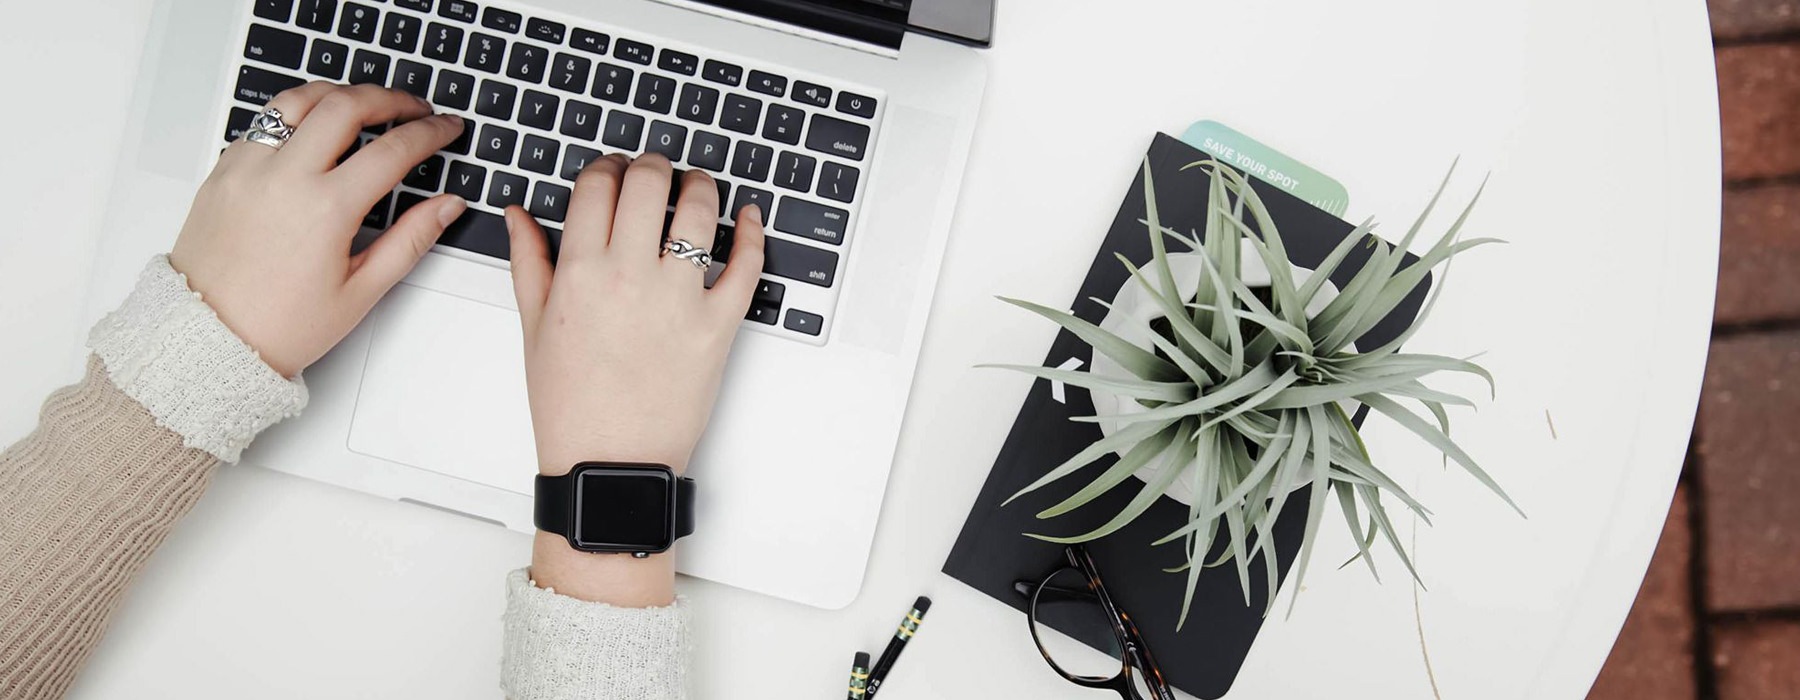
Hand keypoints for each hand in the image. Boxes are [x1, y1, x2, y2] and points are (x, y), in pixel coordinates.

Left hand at [169, 82, 467, 377]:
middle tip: (413, 108)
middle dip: (390, 98)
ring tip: (363, 104)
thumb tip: (446, 206)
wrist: (208, 339)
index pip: (393, 149)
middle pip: (346, 105)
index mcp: (325, 209)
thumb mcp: (361, 291)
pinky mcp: (223, 171)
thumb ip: (411, 240)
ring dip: (339, 94)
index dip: (430, 132)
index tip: (445, 128)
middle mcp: (283, 177)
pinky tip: (314, 131)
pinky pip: (263, 123)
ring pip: (298, 100)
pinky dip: (296, 116)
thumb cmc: (279, 325)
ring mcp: (248, 168)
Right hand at [507, 153, 764, 605]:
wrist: (610, 463)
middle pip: (648, 183)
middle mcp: (630, 277)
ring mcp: (678, 300)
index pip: (598, 185)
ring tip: (696, 188)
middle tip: (655, 171)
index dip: (607, 167)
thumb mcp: (534, 329)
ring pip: (699, 211)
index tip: (614, 172)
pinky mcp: (719, 326)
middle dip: (652, 165)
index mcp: (580, 273)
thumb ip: (529, 261)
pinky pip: (746, 265)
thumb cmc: (571, 405)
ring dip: (701, 186)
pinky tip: (748, 217)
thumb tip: (519, 214)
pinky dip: (752, 232)